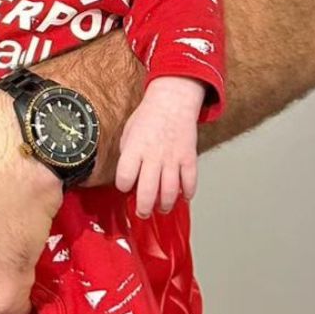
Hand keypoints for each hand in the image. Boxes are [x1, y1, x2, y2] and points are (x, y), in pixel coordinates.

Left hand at [114, 77, 204, 218]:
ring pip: (170, 191)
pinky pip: (190, 182)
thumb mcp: (128, 132)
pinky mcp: (189, 157)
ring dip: (165, 205)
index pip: (125, 177)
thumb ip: (128, 155)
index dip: (124, 186)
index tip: (126, 187)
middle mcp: (153, 155)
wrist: (173, 100)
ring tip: (162, 208)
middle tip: (143, 212)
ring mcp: (173, 158)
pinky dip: (187, 193)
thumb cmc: (149, 116)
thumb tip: (129, 177)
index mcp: (135, 148)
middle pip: (148, 191)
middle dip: (144, 208)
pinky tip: (183, 196)